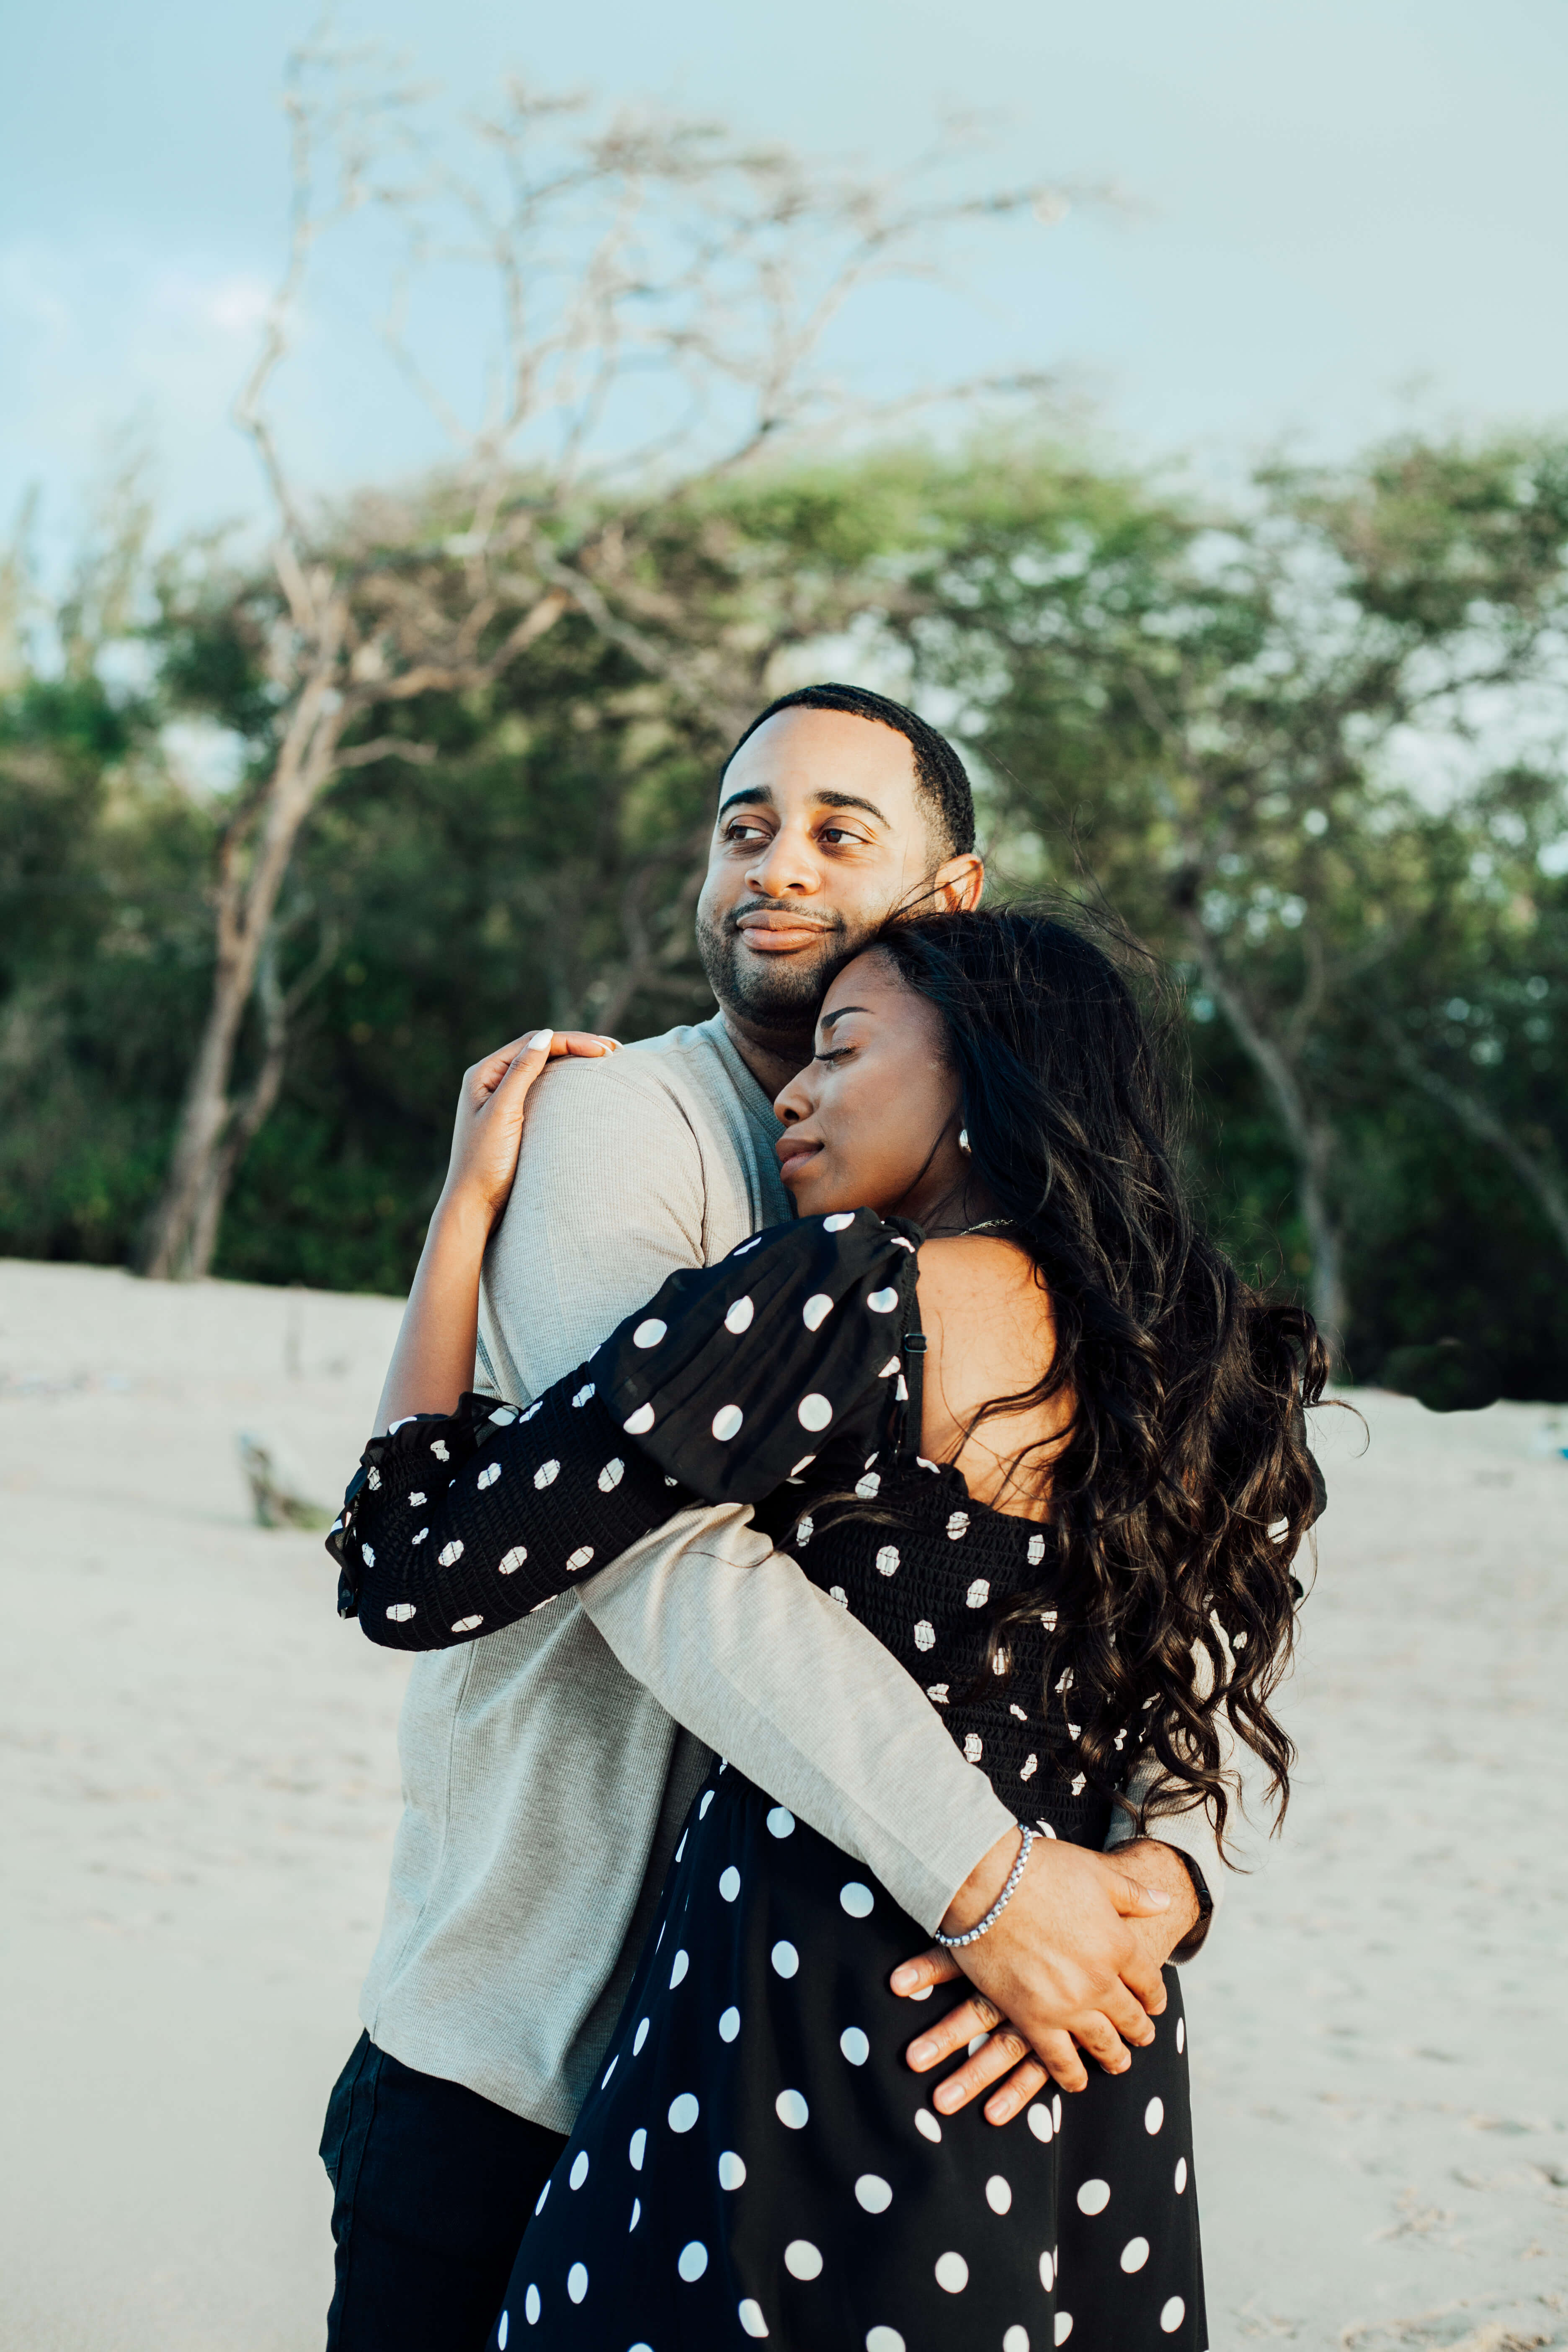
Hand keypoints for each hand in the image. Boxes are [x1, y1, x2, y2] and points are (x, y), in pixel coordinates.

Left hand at [442, 1028, 617, 1229]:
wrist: (474, 1206)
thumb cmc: (484, 1162)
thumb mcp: (503, 1112)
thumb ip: (522, 1072)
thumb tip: (546, 1036)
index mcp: (483, 1073)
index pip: (534, 1043)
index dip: (571, 1041)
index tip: (605, 1050)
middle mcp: (491, 1081)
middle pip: (539, 1051)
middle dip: (576, 1045)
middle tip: (615, 1051)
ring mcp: (502, 1099)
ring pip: (543, 1068)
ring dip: (573, 1060)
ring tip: (606, 1061)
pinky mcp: (513, 1118)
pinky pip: (542, 1088)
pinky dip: (565, 1081)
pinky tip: (584, 1084)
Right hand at [890, 1831, 1170, 2102]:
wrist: (985, 1881)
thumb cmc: (1040, 1868)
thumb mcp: (1095, 1873)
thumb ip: (1132, 1893)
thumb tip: (1165, 1901)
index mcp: (1120, 1944)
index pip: (1149, 1981)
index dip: (1154, 1995)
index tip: (1154, 2003)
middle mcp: (1101, 1981)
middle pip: (1131, 2017)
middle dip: (1140, 2030)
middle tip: (1142, 2037)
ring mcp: (1068, 2005)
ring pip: (1102, 2044)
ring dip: (1114, 2057)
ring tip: (1118, 2063)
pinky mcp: (1033, 2019)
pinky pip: (1060, 2061)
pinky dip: (1072, 2076)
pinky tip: (1076, 2081)